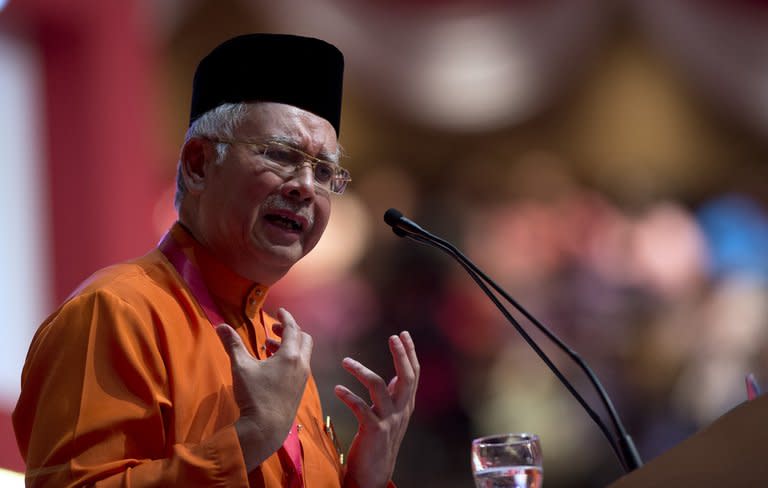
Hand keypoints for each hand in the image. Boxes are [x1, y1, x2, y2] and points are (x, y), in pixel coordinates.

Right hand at [215, 308, 312, 471]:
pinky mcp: (300, 390)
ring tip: (267, 347)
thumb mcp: (241, 367)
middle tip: (274, 329)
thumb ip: (232, 344)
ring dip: (288, 346)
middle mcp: (301, 365)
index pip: (292, 328)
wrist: (266, 429)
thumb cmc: (254, 396)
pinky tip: (272, 366)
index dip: (285, 317)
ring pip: (302, 354)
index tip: (279, 311)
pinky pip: (299, 366)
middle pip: (303, 339)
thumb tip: (220, 326)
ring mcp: (303, 379)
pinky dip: (290, 359)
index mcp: (290, 355)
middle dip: (290, 330)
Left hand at [335, 331, 418, 487]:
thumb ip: (396, 397)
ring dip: (361, 371)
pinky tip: (337, 389)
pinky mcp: (374, 431)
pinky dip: (348, 396)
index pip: (413, 374)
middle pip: (407, 377)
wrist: (374, 474)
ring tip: (345, 361)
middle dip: (401, 355)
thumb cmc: (378, 443)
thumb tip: (397, 377)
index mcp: (405, 405)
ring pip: (380, 387)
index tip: (403, 334)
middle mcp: (401, 411)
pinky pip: (361, 408)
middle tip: (394, 337)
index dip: (410, 353)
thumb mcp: (391, 417)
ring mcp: (388, 421)